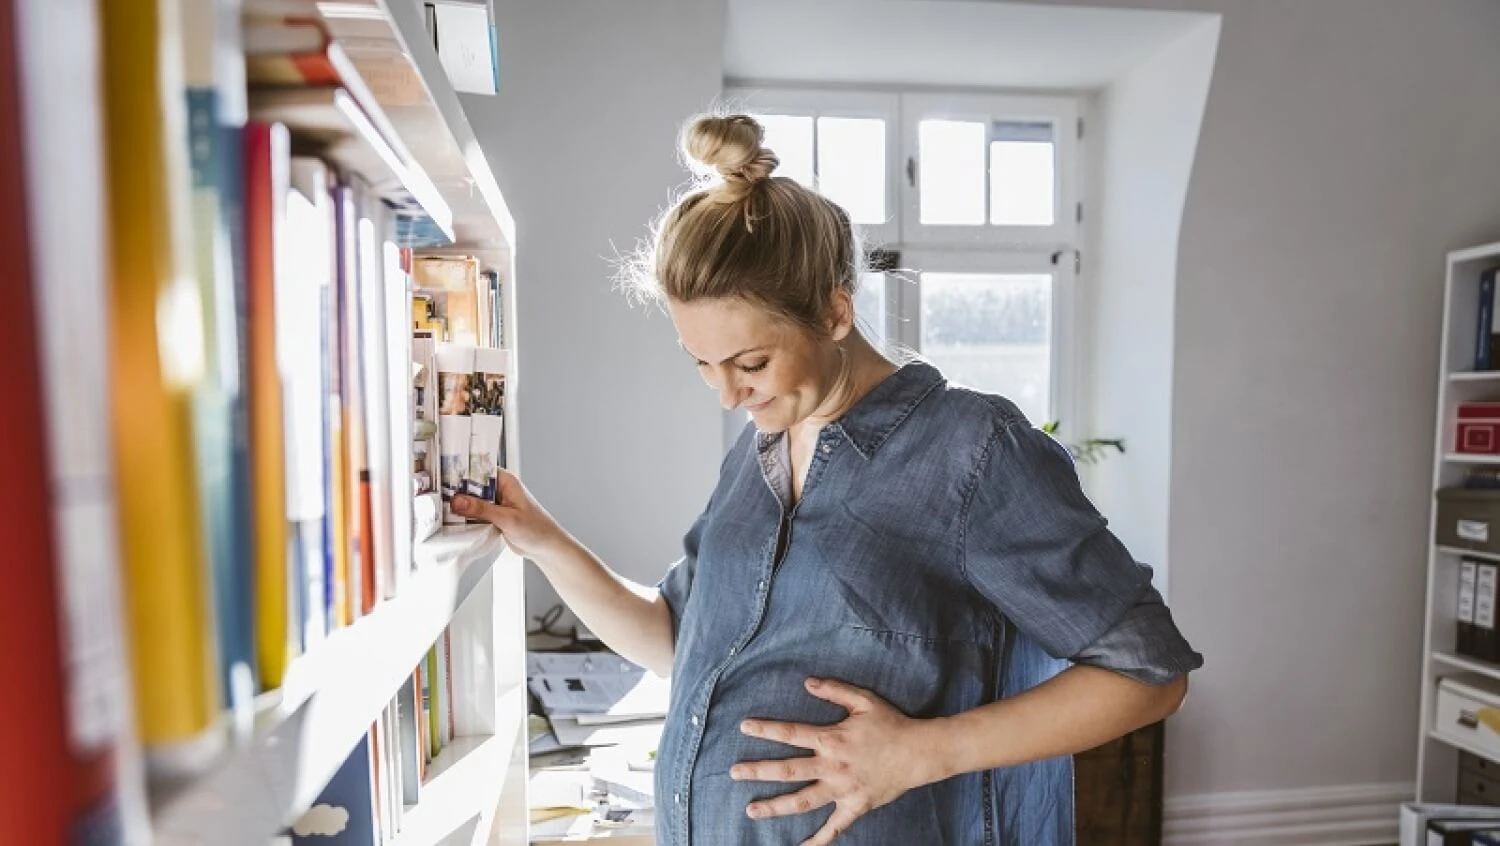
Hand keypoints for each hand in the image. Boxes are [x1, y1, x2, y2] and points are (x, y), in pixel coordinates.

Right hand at [449, 470, 572, 561]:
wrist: (545, 547)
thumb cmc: (537, 529)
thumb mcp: (507, 518)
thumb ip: (481, 509)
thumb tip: (458, 501)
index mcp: (506, 480)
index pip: (479, 469)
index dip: (461, 471)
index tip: (443, 477)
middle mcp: (500, 489)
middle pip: (471, 484)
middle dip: (457, 491)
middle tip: (439, 497)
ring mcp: (495, 502)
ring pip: (471, 500)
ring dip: (461, 506)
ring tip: (443, 509)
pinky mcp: (492, 515)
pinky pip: (475, 512)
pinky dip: (466, 517)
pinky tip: (455, 521)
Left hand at [731, 678, 943, 845]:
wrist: (919, 752)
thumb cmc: (890, 723)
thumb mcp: (863, 700)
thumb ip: (834, 690)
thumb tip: (807, 682)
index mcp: (832, 739)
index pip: (791, 733)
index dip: (766, 730)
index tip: (743, 727)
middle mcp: (832, 766)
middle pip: (788, 770)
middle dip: (758, 771)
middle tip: (733, 772)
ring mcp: (843, 790)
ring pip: (803, 801)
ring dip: (776, 806)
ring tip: (751, 810)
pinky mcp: (855, 806)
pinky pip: (834, 828)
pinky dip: (817, 840)